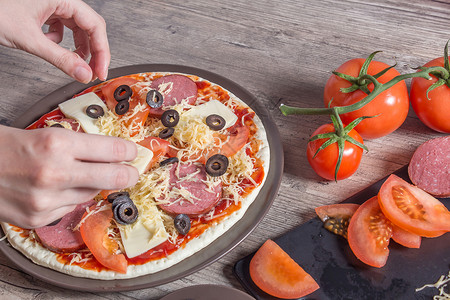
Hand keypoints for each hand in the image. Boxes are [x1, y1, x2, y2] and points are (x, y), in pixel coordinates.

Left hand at [0, 0, 109, 82]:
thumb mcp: (30, 39)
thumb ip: (60, 59)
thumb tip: (83, 74)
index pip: (95, 26)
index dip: (102, 51)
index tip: (100, 71)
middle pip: (88, 27)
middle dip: (91, 52)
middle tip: (92, 72)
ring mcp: (51, 3)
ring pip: (75, 29)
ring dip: (75, 48)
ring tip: (71, 62)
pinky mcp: (42, 10)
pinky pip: (60, 28)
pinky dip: (57, 41)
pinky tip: (47, 44)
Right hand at [0, 126, 138, 227]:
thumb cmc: (6, 147)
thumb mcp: (45, 135)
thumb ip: (80, 147)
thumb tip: (113, 155)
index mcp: (57, 144)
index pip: (113, 150)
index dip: (130, 151)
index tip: (135, 152)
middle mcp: (54, 174)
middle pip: (114, 177)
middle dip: (129, 173)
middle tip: (133, 171)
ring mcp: (46, 200)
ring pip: (92, 193)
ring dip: (91, 184)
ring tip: (73, 173)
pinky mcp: (38, 218)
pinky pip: (71, 207)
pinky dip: (69, 197)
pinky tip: (54, 188)